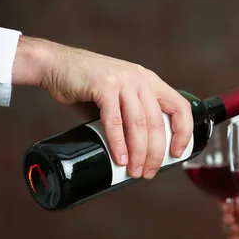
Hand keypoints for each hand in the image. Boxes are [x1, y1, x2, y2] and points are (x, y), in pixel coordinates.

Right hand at [12, 36, 192, 179]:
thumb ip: (131, 117)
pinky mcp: (103, 85)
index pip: (180, 108)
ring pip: (138, 124)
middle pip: (157, 123)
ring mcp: (123, 80)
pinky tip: (120, 158)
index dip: (183, 133)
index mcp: (150, 82)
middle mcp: (140, 79)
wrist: (55, 65)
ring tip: (135, 171)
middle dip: (155, 153)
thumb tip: (140, 152)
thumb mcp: (119, 97)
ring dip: (138, 153)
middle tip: (148, 172)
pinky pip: (115, 121)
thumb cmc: (87, 86)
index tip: (176, 153)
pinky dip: (118, 143)